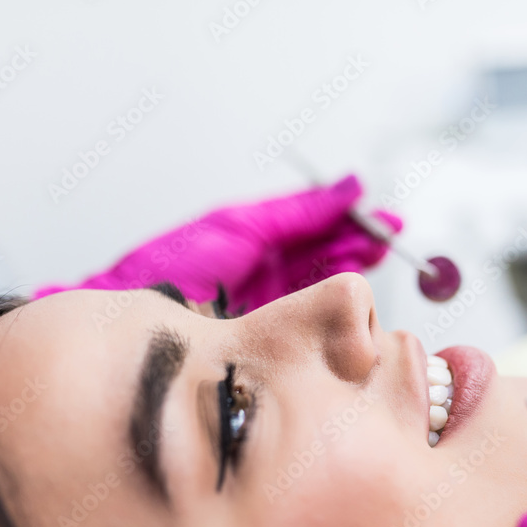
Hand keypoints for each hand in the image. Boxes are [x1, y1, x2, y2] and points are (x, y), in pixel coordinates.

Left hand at [32, 174, 400, 311]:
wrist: (136, 317)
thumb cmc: (174, 266)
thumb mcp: (243, 227)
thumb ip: (300, 214)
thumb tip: (349, 189)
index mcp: (260, 242)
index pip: (319, 229)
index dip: (353, 224)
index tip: (385, 221)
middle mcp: (270, 274)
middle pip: (328, 257)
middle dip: (361, 247)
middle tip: (389, 240)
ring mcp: (273, 307)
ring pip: (326, 288)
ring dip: (354, 273)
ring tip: (377, 259)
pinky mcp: (273, 337)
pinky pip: (313, 319)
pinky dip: (337, 309)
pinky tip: (356, 300)